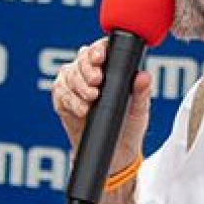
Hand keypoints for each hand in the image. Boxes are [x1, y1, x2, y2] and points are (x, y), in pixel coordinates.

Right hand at [50, 38, 152, 160]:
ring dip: (79, 86)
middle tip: (97, 82)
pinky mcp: (63, 102)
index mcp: (109, 68)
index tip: (100, 58)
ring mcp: (73, 87)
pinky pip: (59, 94)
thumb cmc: (129, 127)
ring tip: (91, 99)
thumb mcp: (139, 110)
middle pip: (81, 60)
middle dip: (87, 70)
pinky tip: (81, 109)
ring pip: (68, 75)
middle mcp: (88, 73)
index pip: (100, 49)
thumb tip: (143, 76)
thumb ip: (141, 92)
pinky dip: (69, 100)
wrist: (117, 153)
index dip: (97, 50)